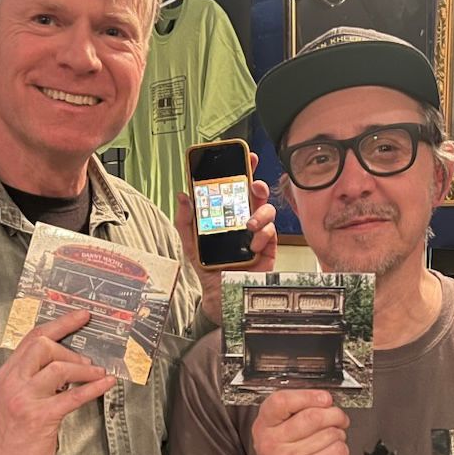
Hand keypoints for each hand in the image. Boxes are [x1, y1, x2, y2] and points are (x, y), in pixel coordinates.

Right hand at [0, 309, 116, 454]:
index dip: (60, 324)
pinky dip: (93, 387)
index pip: (33, 337)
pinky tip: (106, 383)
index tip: (82, 316)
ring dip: (84, 369)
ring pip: (59, 368)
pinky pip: (71, 396)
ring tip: (98, 373)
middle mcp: (13, 381)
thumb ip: (35, 375)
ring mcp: (24, 398)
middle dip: (71, 350)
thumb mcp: (19, 396)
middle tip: (88, 361)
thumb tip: (70, 358)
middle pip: (44, 346)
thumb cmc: (16, 432)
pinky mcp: (39, 417)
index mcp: (9, 372)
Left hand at [175, 150, 277, 324]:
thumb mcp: (191, 244)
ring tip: (248, 225)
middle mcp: (245, 220)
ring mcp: (258, 233)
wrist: (220, 297)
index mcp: (227, 214)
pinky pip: (271, 234)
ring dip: (260, 213)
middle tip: (252, 184)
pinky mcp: (268, 249)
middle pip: (256, 194)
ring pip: (267, 211)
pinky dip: (263, 236)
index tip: (247, 157)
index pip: (236, 188)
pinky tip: (253, 245)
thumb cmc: (208, 269)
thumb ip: (185, 220)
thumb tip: (183, 195)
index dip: (243, 170)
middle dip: (257, 184)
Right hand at [251, 389, 349, 454]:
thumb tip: (324, 400)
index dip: (307, 395)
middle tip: (339, 419)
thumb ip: (291, 416)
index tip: (324, 398)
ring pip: (330, 433)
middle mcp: (273, 443)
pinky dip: (342, 451)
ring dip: (339, 435)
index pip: (281, 401)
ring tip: (332, 442)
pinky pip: (337, 450)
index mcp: (263, 428)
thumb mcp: (273, 437)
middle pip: (313, 415)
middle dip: (334, 414)